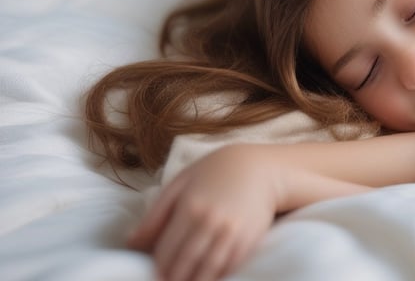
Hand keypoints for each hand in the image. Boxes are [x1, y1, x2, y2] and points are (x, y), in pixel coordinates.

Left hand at [128, 144, 279, 280]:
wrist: (260, 167)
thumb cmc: (215, 173)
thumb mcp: (181, 184)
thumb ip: (155, 214)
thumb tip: (131, 244)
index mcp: (190, 207)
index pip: (166, 251)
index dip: (158, 268)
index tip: (155, 275)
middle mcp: (210, 221)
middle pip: (184, 264)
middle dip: (174, 279)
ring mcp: (232, 231)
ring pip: (207, 270)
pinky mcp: (250, 239)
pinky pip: (230, 267)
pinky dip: (218, 277)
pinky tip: (209, 277)